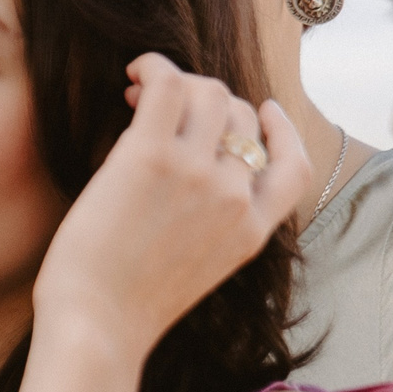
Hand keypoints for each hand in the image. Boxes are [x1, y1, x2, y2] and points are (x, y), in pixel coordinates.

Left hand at [33, 55, 309, 357]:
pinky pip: (167, 86)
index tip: (262, 110)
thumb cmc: (124, 305)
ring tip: (136, 90)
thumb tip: (188, 176)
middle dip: (205, 103)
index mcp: (252, 230)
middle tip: (158, 107)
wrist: (97, 324)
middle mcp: (235, 197)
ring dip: (176, 81)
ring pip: (209, 94)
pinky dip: (153, 68)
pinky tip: (134, 73)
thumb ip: (209, 225)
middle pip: (241, 119)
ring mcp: (197, 174)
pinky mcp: (150, 158)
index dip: (281, 131)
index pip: (295, 167)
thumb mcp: (196, 269)